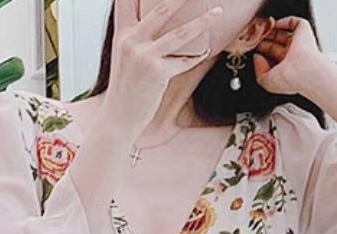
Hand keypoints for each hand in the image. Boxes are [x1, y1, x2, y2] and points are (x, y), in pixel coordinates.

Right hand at [103, 0, 223, 135]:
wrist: (117, 119)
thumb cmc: (125, 91)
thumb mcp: (125, 58)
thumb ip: (138, 39)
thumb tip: (162, 27)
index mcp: (122, 34)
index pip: (126, 1)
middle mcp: (132, 40)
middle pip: (162, 8)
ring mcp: (145, 56)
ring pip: (181, 33)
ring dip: (203, 22)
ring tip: (218, 12)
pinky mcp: (158, 73)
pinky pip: (184, 61)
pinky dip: (196, 57)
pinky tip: (206, 51)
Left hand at [252, 15, 323, 95]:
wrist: (304, 71)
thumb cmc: (290, 79)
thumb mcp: (267, 82)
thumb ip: (259, 71)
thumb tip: (257, 57)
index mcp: (286, 68)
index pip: (272, 56)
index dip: (262, 51)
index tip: (253, 49)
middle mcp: (293, 56)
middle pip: (276, 43)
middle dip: (264, 40)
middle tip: (255, 38)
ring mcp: (299, 42)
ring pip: (282, 33)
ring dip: (271, 31)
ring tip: (262, 31)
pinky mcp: (303, 31)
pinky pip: (292, 22)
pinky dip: (282, 22)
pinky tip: (273, 26)